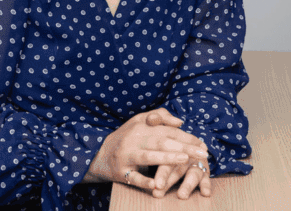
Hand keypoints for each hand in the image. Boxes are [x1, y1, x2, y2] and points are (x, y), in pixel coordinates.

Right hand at [84, 108, 208, 191]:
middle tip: (202, 153)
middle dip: (182, 147)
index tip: (202, 143)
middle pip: (159, 142)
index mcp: (138, 126)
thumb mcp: (139, 122)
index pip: (165, 130)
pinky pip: (134, 177)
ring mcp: (125, 156)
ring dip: (165, 158)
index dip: (185, 136)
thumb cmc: (127, 138)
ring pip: (146, 157)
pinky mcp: (121, 172)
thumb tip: (180, 121)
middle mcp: (132, 139)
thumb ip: (159, 116)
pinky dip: (144, 181)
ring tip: (184, 160)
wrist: (99, 155)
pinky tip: (156, 185)